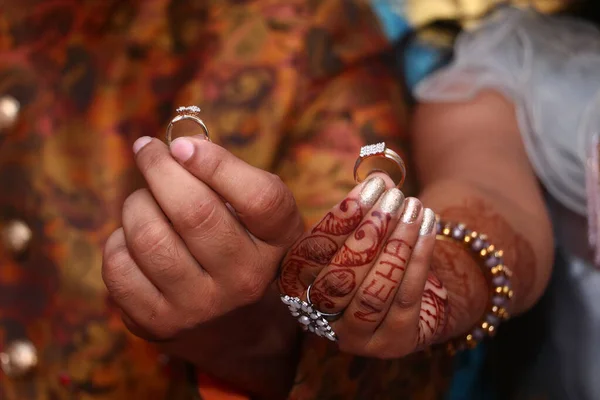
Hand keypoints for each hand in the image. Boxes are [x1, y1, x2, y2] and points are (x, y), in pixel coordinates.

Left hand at [102, 135, 302, 340]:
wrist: (237, 327)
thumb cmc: (242, 248)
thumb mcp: (257, 215)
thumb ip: (229, 176)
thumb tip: (177, 147)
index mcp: (279, 243)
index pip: (261, 199)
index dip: (217, 164)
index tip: (182, 145)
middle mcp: (246, 279)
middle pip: (195, 212)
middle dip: (159, 169)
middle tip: (149, 151)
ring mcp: (202, 306)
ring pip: (149, 237)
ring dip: (137, 204)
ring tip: (145, 201)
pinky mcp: (159, 323)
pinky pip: (118, 267)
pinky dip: (119, 241)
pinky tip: (134, 240)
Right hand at [278, 174, 447, 357]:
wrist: (403, 295)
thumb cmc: (367, 254)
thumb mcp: (353, 233)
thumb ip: (359, 210)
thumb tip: (380, 178)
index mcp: (294, 285)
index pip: (313, 250)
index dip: (343, 216)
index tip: (372, 185)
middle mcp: (315, 316)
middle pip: (340, 273)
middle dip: (372, 230)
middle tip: (395, 197)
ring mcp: (353, 336)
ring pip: (373, 290)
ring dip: (397, 244)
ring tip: (414, 208)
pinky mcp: (390, 344)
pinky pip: (406, 300)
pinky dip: (419, 260)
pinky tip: (427, 228)